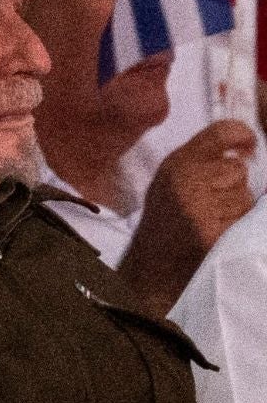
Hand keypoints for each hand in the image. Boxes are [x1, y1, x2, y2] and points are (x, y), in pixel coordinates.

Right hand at [124, 118, 257, 311]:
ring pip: (245, 196)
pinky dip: (236, 227)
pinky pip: (243, 219)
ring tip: (212, 221)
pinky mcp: (210, 233)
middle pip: (238, 169)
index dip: (243, 136)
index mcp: (175, 164)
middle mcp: (185, 181)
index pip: (221, 133)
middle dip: (234, 186)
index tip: (250, 148)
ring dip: (236, 209)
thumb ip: (200, 161)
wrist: (150, 269)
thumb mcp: (170, 181)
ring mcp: (198, 208)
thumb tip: (245, 150)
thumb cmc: (165, 224)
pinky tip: (215, 234)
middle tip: (211, 204)